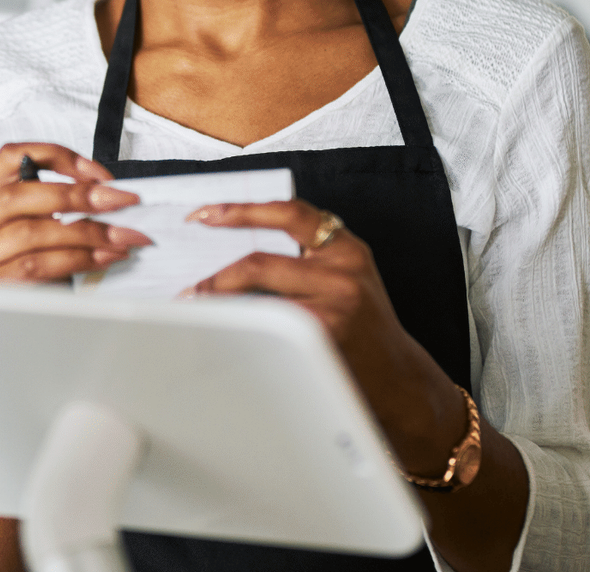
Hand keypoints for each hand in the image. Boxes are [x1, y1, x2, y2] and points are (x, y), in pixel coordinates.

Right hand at [0, 143, 148, 282]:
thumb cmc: (2, 265)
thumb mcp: (14, 227)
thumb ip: (44, 206)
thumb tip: (102, 196)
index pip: (10, 157)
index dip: (56, 156)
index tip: (95, 173)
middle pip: (20, 196)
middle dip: (77, 195)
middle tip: (119, 201)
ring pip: (32, 233)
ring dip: (85, 232)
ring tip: (120, 236)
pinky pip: (36, 266)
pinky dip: (76, 259)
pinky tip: (102, 257)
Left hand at [183, 199, 395, 348]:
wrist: (399, 379)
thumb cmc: (362, 327)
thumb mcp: (345, 278)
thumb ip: (307, 257)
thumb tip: (236, 246)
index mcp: (346, 248)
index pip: (289, 213)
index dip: (241, 210)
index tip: (206, 214)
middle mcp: (343, 270)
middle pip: (260, 260)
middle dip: (216, 271)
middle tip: (190, 278)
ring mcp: (334, 304)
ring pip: (258, 294)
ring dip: (219, 299)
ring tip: (197, 303)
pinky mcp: (323, 337)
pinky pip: (266, 325)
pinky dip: (239, 326)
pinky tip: (225, 331)